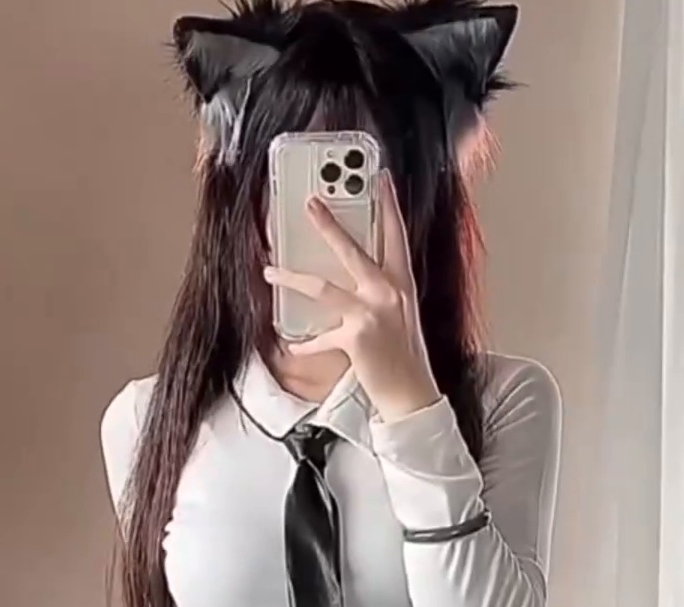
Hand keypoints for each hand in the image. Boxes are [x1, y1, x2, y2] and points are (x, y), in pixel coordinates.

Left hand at [263, 171, 440, 421]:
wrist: (412, 393)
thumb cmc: (405, 353)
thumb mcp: (399, 312)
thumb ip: (380, 288)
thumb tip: (350, 272)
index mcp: (402, 283)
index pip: (396, 235)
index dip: (388, 204)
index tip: (379, 178)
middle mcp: (389, 293)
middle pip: (353, 250)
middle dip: (329, 224)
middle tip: (310, 202)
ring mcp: (372, 314)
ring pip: (323, 287)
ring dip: (292, 277)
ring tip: (271, 270)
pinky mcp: (355, 337)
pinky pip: (319, 337)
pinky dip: (304, 343)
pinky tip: (291, 345)